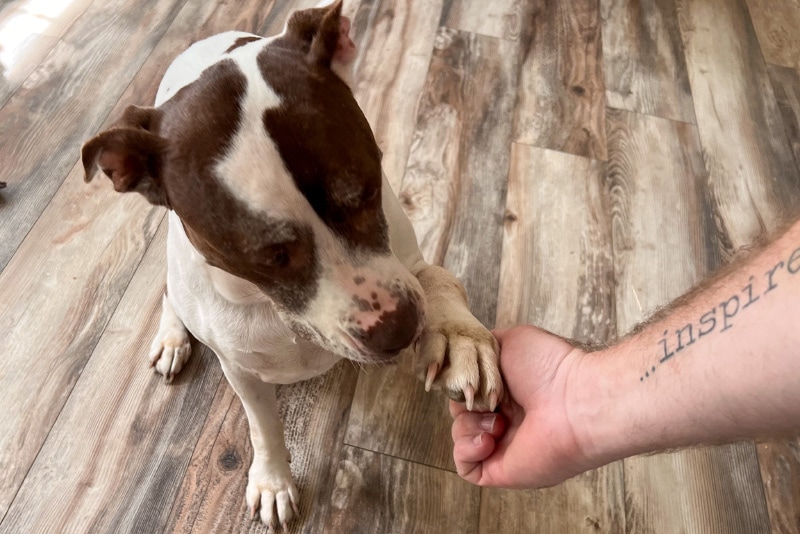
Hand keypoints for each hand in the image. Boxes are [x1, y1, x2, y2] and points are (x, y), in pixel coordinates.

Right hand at [449, 325, 591, 487]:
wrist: (575, 401)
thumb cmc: (550, 366)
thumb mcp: (512, 338)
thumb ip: (484, 346)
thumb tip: (466, 357)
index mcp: (508, 391)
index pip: (469, 390)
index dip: (464, 384)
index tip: (470, 378)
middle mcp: (505, 418)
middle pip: (462, 412)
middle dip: (466, 403)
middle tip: (487, 399)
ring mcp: (502, 445)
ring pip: (460, 437)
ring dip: (468, 425)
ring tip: (497, 421)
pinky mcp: (500, 470)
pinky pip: (465, 466)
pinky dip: (467, 450)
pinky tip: (489, 439)